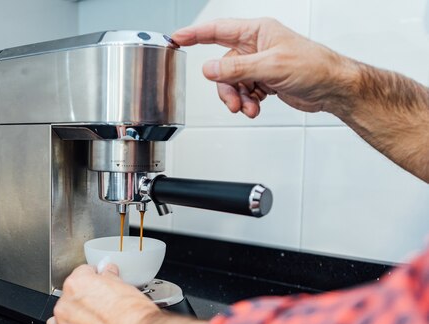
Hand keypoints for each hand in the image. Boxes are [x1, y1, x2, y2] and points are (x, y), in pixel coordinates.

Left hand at [46, 264, 159, 323]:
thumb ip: (109, 278)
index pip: (80, 275)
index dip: (93, 280)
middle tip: (102, 313)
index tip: (98, 285)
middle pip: (68, 301)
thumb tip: (108, 274)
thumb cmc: (135, 318)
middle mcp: (64, 308)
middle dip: (83, 305)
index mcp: (76, 285)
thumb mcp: (125, 287)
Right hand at [171, 18, 356, 117]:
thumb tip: (210, 69)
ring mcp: (260, 64)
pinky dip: (247, 101)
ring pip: (233, 82)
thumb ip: (236, 68)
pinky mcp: (265, 80)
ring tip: (249, 107)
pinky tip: (257, 106)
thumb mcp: (270, 67)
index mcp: (258, 32)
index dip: (195, 34)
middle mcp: (257, 46)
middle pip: (223, 64)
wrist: (333, 88)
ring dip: (238, 97)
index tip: (177, 39)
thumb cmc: (315, 67)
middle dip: (226, 86)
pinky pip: (244, 91)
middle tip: (232, 100)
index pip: (217, 30)